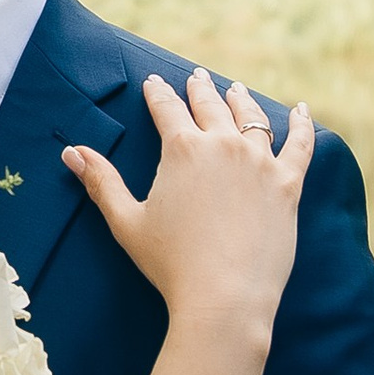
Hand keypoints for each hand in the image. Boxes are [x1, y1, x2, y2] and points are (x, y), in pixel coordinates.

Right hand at [63, 70, 312, 337]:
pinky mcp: (288, 184)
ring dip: (241, 100)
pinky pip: (300, 145)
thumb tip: (71, 152)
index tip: (154, 82)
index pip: (167, 109)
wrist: (224, 296)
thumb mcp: (126, 221)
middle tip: (196, 77)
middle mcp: (223, 145)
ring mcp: (260, 162)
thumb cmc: (170, 263)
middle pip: (210, 105)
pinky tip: (302, 111)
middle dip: (199, 89)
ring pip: (252, 118)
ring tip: (236, 90)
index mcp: (182, 149)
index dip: (158, 93)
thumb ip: (101, 182)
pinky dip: (302, 125)